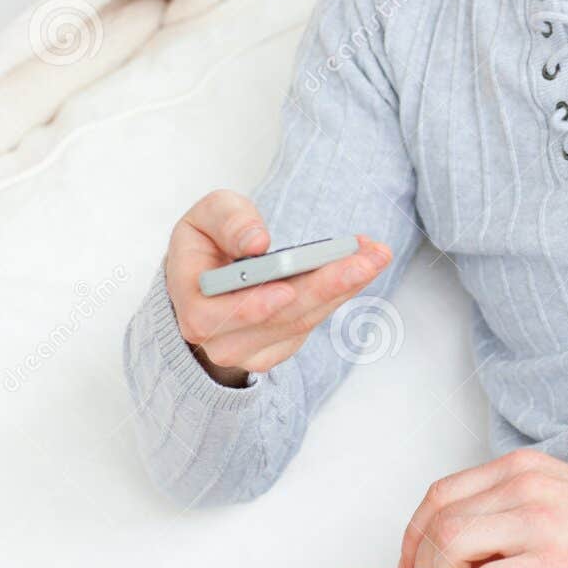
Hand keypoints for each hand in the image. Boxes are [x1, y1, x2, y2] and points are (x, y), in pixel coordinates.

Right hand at [166, 189, 391, 382]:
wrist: (210, 280)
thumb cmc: (207, 244)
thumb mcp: (207, 217)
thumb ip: (228, 221)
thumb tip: (257, 242)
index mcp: (191, 303)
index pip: (216, 315)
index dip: (253, 306)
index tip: (286, 289)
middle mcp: (217, 337)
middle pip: (278, 317)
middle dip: (325, 286)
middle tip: (365, 259)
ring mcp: (248, 350)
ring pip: (302, 322)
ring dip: (343, 288)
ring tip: (375, 256)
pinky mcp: (275, 350)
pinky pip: (311, 324)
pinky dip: (339, 294)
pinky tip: (362, 268)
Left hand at [396, 448, 567, 567]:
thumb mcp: (555, 494)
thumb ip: (510, 507)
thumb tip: (460, 550)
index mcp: (519, 468)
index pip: (440, 494)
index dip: (414, 535)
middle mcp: (522, 486)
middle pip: (438, 521)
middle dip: (420, 566)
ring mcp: (537, 522)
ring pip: (451, 546)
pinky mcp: (553, 563)